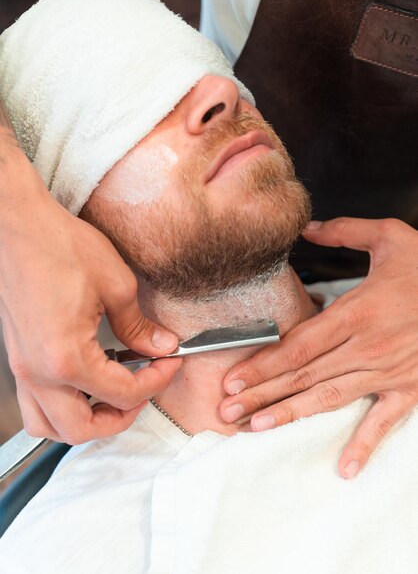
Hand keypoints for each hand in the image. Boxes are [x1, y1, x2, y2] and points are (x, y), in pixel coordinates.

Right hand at [0, 127, 179, 444]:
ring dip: (87, 422)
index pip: (121, 393)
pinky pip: (36, 405)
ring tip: (114, 397)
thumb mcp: (115, 284)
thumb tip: (160, 345)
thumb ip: (139, 325)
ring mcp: (24, 368)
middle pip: (82, 429)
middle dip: (123, 417)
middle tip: (145, 389)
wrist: (17, 226)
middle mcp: (39, 373)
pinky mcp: (19, 358)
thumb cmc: (59, 246)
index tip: (170, 364)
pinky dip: (63, 408)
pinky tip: (84, 384)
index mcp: (66, 357)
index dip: (155, 382)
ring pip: (51, 426)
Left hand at [220, 218, 417, 477]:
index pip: (298, 346)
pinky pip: (384, 421)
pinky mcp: (409, 388)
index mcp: (357, 312)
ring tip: (255, 428)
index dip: (264, 364)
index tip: (234, 379)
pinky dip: (365, 445)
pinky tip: (345, 468)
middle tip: (226, 411)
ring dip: (290, 414)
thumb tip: (308, 227)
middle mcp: (366, 348)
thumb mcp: (391, 237)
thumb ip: (346, 231)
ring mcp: (387, 372)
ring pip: (329, 398)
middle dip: (261, 394)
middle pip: (303, 375)